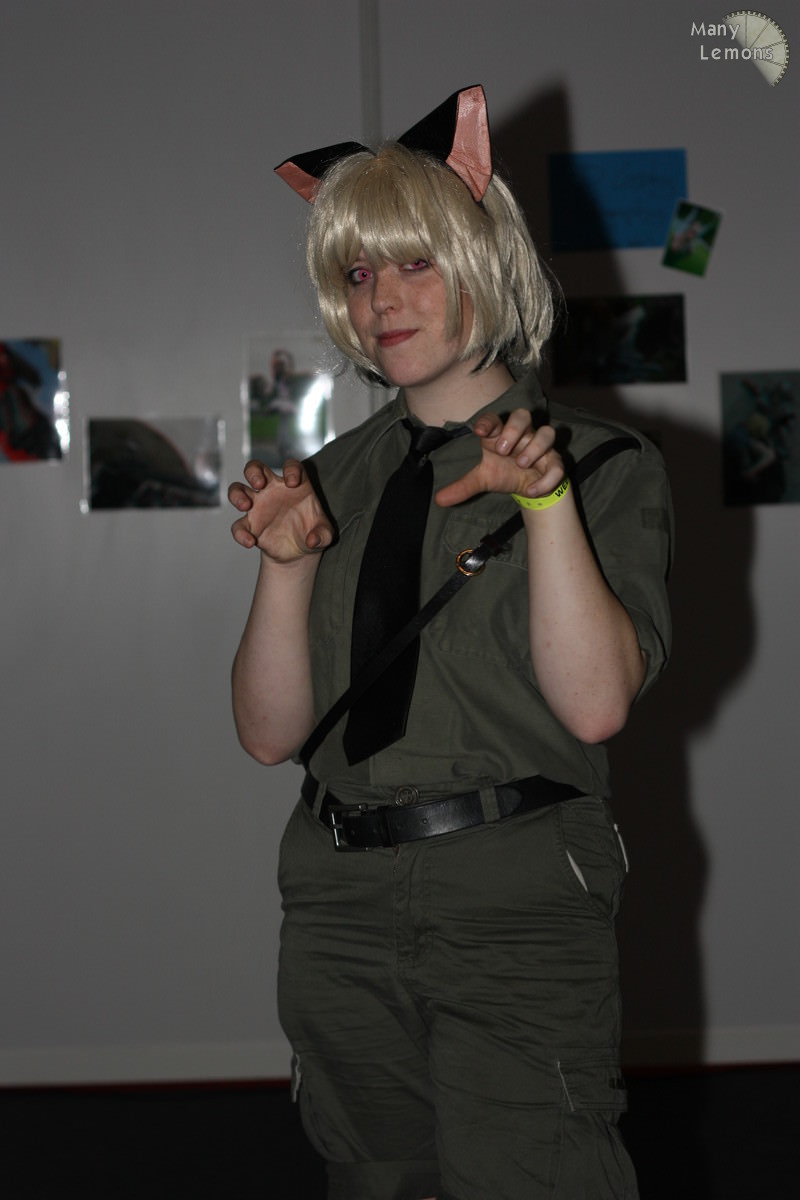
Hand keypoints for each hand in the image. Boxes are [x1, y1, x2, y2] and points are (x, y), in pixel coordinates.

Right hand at [228, 459, 333, 560]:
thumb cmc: (313, 533)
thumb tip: (312, 540)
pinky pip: (238, 526)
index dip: (290, 469)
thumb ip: (323, 535)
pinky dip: (240, 533)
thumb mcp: (325, 535)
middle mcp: (272, 490)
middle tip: (259, 483)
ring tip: (245, 505)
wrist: (299, 552)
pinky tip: (250, 541)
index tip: (292, 482)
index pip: (291, 466)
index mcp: (295, 485)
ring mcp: (258, 506)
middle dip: (253, 471)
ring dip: (237, 494)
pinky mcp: (250, 525)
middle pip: (255, 468)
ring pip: (238, 489)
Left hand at [434, 410, 565, 506]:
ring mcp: (541, 447)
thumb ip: (463, 486)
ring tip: (521, 464)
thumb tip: (439, 500)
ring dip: (534, 448)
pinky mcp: (555, 463)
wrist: (529, 488)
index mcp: (501, 434)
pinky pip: (557, 466)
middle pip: (523, 415)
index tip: (480, 431)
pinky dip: (546, 478)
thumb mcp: (483, 479)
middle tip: (503, 450)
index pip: (495, 419)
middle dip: (514, 429)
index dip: (488, 421)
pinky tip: (531, 490)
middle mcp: (523, 435)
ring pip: (547, 433)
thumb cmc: (505, 473)